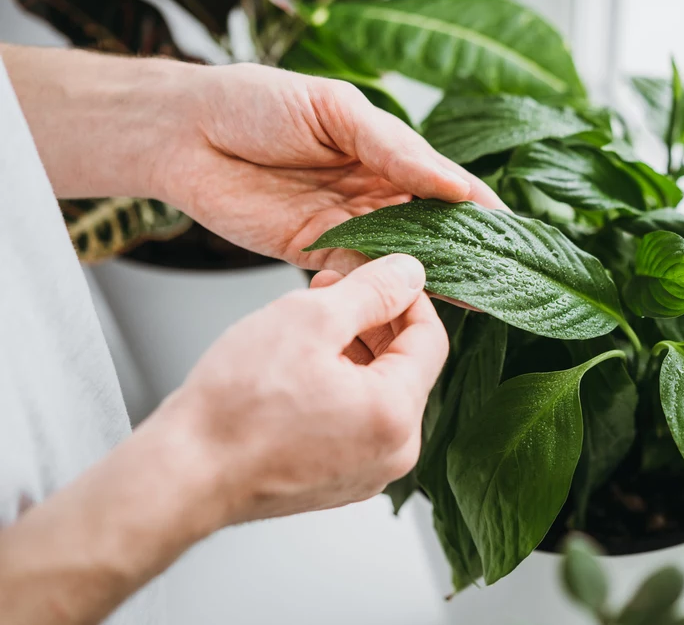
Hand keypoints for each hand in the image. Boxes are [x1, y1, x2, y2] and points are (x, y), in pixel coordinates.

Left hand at [0, 46, 504, 273]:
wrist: (186, 134)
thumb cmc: (256, 102)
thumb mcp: (335, 110)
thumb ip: (393, 148)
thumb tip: (456, 184)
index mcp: (387, 151)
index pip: (446, 184)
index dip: (479, 208)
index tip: (512, 235)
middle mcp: (375, 191)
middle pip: (431, 228)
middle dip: (464, 251)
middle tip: (501, 278)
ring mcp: (347, 225)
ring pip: (401, 257)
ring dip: (431, 277)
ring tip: (472, 299)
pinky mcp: (315, 255)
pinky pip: (357, 276)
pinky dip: (380, 290)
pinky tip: (408, 303)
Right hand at [0, 255, 445, 622]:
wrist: (183, 476)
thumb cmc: (235, 406)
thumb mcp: (309, 319)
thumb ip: (371, 290)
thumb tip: (409, 272)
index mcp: (396, 415)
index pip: (431, 339)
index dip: (407, 296)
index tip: (380, 273)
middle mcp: (394, 453)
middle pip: (405, 367)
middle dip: (373, 320)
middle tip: (335, 286)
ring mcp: (367, 472)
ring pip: (377, 392)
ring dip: (353, 349)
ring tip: (310, 318)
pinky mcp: (338, 480)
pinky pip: (355, 421)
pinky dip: (338, 385)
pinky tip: (300, 362)